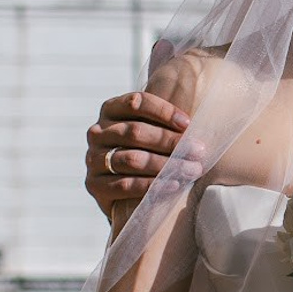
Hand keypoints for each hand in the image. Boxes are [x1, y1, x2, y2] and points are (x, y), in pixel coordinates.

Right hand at [86, 91, 190, 215]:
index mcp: (110, 110)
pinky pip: (124, 184)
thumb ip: (165, 122)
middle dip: (171, 142)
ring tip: (192, 170)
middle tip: (198, 151)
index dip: (164, 112)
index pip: (136, 102)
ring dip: (166, 165)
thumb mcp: (150, 129)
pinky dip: (152, 185)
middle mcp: (97, 132)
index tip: (188, 124)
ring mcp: (93, 159)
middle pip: (135, 132)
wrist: (121, 189)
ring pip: (132, 159)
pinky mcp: (94, 185)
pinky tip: (174, 185)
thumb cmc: (144, 150)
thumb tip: (200, 120)